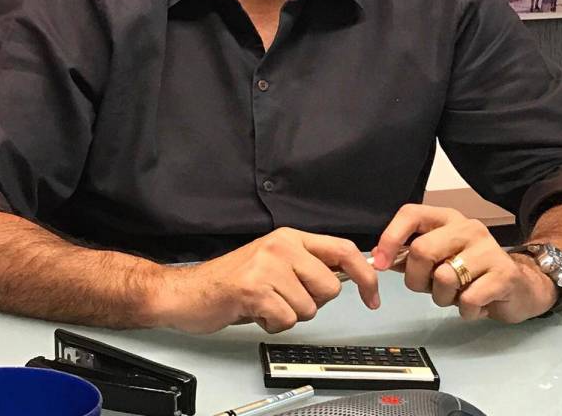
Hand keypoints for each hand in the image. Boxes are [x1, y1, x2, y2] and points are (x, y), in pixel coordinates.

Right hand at [156, 228, 379, 333]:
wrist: (188, 291)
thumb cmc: (232, 280)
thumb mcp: (273, 262)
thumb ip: (307, 265)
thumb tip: (348, 278)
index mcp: (290, 237)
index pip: (342, 249)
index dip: (365, 274)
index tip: (373, 295)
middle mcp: (281, 246)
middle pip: (330, 286)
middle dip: (312, 302)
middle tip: (283, 299)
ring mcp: (267, 266)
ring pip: (309, 307)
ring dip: (288, 315)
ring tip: (264, 304)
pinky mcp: (254, 289)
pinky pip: (286, 319)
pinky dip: (272, 324)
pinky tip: (254, 312)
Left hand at [373, 205, 556, 322]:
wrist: (521, 285)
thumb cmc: (472, 272)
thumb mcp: (440, 258)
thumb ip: (410, 256)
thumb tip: (378, 257)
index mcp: (446, 218)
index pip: (410, 214)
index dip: (390, 238)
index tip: (380, 264)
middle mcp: (467, 227)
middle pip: (422, 250)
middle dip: (416, 279)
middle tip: (428, 289)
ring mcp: (487, 249)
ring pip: (443, 278)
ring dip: (442, 298)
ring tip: (456, 296)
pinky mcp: (504, 274)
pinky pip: (467, 300)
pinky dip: (464, 310)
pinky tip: (475, 304)